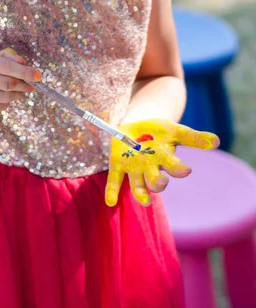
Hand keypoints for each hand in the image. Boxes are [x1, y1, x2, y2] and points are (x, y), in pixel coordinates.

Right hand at [0, 48, 40, 119]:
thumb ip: (2, 57)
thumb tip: (23, 62)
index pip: (6, 66)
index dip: (25, 71)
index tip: (38, 75)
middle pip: (9, 83)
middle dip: (24, 84)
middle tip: (31, 85)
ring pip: (6, 96)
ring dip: (17, 95)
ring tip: (18, 92)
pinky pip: (0, 106)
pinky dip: (6, 102)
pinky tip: (2, 98)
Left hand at [105, 119, 219, 206]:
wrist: (138, 125)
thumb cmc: (158, 131)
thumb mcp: (174, 130)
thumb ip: (193, 137)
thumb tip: (216, 141)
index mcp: (165, 160)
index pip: (174, 168)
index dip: (179, 169)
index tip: (186, 170)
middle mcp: (150, 169)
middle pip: (155, 182)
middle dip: (158, 183)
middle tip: (161, 181)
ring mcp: (134, 169)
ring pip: (137, 186)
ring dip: (140, 193)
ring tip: (144, 200)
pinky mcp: (117, 165)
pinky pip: (114, 181)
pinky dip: (112, 191)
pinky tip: (110, 202)